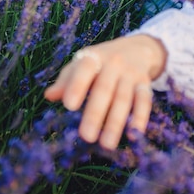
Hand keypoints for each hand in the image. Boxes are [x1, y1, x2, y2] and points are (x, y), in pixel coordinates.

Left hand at [44, 34, 166, 149]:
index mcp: (94, 57)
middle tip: (86, 136)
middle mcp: (114, 63)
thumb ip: (66, 80)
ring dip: (116, 122)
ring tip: (106, 144)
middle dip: (96, 113)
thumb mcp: (82, 64)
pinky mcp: (145, 83)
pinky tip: (134, 134)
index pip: (85, 70)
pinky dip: (140, 117)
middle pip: (104, 88)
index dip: (77, 86)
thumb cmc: (101, 61)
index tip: (69, 106)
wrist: (136, 48)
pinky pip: (144, 100)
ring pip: (124, 98)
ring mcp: (131, 73)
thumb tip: (48, 96)